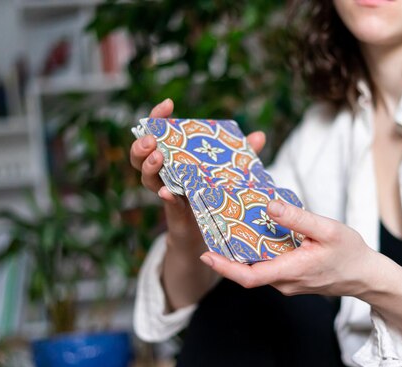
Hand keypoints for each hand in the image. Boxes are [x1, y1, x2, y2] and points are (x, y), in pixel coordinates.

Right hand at [129, 99, 266, 242]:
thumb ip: (241, 154)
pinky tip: (166, 192)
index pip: (158, 132)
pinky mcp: (174, 208)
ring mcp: (166, 189)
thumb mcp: (228, 170)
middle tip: (151, 139)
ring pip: (146, 177)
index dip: (158, 117)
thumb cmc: (215, 193)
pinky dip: (166, 195)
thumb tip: (260, 136)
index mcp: (174, 156)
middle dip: (141, 143)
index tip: (168, 104)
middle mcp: (164, 172)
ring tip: (157, 157)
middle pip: (141, 154)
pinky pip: (166, 200)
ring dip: (148, 165)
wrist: (210, 227)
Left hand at [198, 199, 389, 297]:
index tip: (207, 255)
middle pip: (248, 271)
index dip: (225, 267)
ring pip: (258, 269)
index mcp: (291, 271)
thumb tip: (269, 206)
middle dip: (227, 255)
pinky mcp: (291, 279)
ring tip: (228, 229)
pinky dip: (258, 254)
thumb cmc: (350, 254)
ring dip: (242, 253)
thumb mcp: (328, 229)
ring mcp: (287, 283)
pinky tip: (255, 235)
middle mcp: (285, 282)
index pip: (249, 277)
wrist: (366, 276)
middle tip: (212, 231)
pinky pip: (268, 268)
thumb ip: (297, 218)